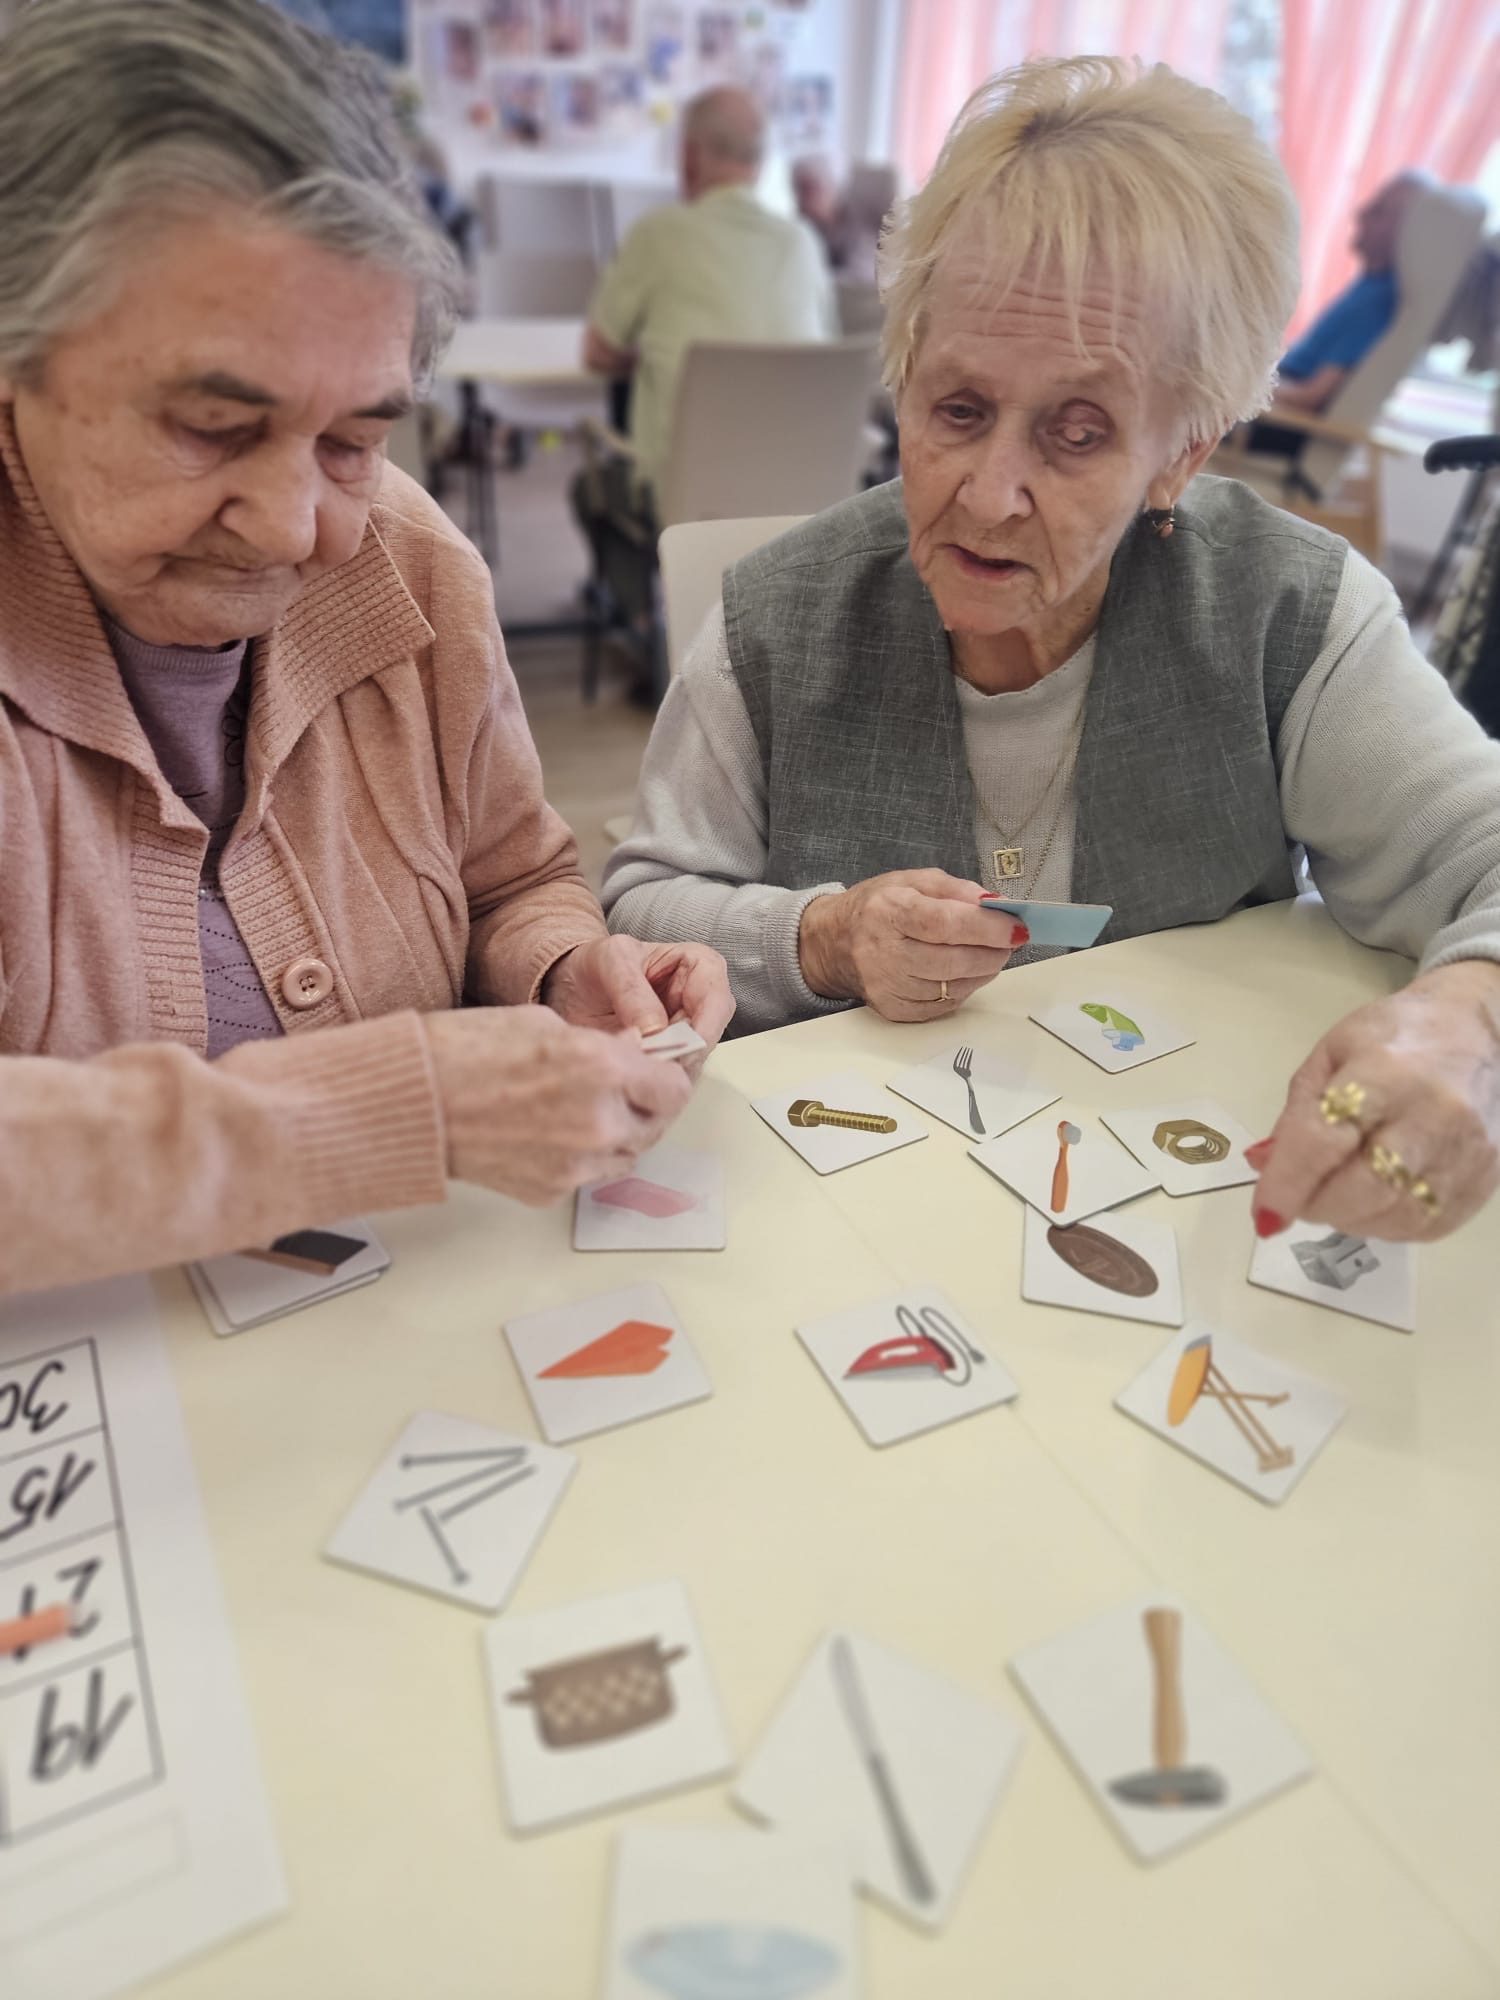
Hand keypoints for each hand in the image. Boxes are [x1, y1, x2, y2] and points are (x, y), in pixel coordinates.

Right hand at [422, 1005, 692, 1205]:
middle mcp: (599, 1123)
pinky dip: (581, 1157)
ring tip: (584, 1110)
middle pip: (656, 1126)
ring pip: (626, 1155)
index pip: (673, 1089)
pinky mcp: (550, 1191)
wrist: (411, 1101)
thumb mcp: (546, 1024)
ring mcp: (576, 1165)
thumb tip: (632, 1060)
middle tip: (627, 1091)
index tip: (656, 1073)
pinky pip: (587, 1175)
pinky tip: (550, 1132)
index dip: (666, 1078)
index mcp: (602, 1070)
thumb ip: (601, 1048)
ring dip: (619, 1134)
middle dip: (646, 1106)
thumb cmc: (465, 1050)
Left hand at [542, 936, 734, 1070]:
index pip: (716, 1002)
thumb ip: (632, 990)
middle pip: (708, 1037)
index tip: (679, 1051)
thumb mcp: (610, 961)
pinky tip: (630, 1075)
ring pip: (692, 1060)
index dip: (703, 1030)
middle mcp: (700, 1001)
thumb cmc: (596, 963)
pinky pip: (670, 1073)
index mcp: (700, 966)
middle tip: (649, 1067)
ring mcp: (685, 1031)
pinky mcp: (668, 1055)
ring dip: (665, 1070)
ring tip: (632, 1068)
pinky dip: (652, 1077)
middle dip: (681, 1055)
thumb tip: (655, 1030)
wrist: (571, 984)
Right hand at [798, 870, 1028, 1023]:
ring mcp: (886, 986)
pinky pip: (942, 1006)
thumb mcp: (913, 881)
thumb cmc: (877, 908)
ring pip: (953, 988)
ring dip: (982, 971)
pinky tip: (963, 972)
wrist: (833, 942)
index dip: (987, 928)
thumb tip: (996, 904)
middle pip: (953, 961)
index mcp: (889, 911)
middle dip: (993, 952)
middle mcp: (883, 952)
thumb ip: (957, 889)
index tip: (1016, 927)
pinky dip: (962, 989)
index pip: (945, 924)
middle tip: (1009, 941)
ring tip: (988, 954)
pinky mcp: (892, 1009)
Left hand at [1250, 961, 1499, 1242]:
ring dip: (1351, 1219)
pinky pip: (1427, 1225)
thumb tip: (1265, 1168)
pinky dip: (1388, 1225)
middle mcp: (1434, 1114)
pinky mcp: (1484, 1178)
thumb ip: (1297, 1114)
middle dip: (1317, 1206)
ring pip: (1397, 1216)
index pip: (1326, 1140)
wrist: (1480, 1032)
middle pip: (1365, 1189)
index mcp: (1384, 1072)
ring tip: (1337, 1194)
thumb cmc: (1396, 1037)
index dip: (1288, 1184)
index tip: (1264, 1215)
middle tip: (1299, 1198)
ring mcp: (1466, 1151)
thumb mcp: (1331, 1054)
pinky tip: (1375, 1201)